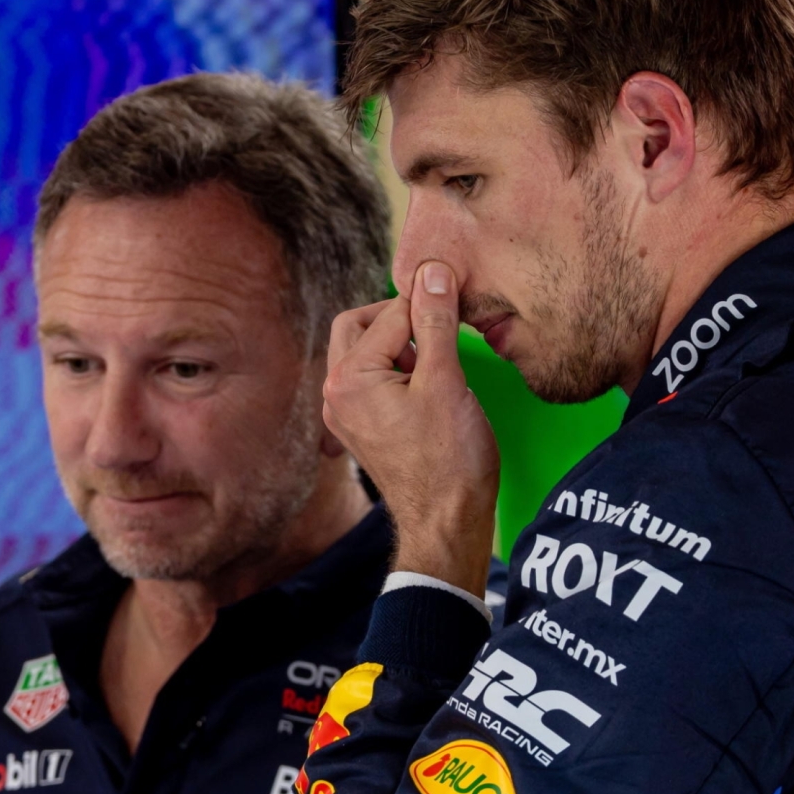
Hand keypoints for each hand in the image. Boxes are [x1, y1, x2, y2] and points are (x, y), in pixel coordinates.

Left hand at [322, 261, 498, 595]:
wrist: (446, 523)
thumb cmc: (449, 458)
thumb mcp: (446, 380)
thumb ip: (435, 321)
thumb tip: (432, 271)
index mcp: (348, 378)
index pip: (389, 313)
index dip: (428, 303)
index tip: (459, 298)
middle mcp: (334, 393)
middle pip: (359, 325)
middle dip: (399, 318)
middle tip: (440, 326)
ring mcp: (344, 414)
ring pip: (364, 352)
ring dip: (398, 343)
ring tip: (436, 362)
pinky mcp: (361, 428)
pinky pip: (370, 380)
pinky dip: (396, 369)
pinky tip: (427, 384)